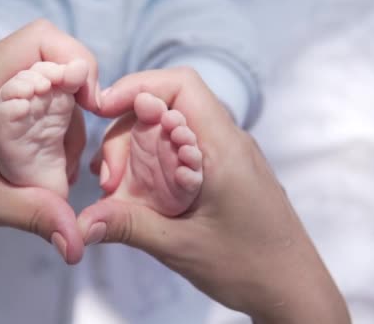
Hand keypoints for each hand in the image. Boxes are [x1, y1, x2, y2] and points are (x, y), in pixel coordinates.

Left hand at [0, 19, 97, 263]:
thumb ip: (35, 216)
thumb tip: (77, 242)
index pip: (40, 39)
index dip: (77, 61)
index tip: (90, 103)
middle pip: (46, 56)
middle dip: (73, 97)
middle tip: (72, 149)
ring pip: (35, 70)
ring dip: (57, 107)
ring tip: (57, 158)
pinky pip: (18, 80)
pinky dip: (38, 107)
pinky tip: (35, 146)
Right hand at [79, 68, 349, 322]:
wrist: (293, 288)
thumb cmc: (249, 266)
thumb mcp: (181, 246)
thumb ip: (129, 226)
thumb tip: (80, 222)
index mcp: (223, 148)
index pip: (181, 86)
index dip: (137, 87)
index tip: (102, 110)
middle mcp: (228, 142)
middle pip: (167, 107)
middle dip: (127, 132)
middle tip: (108, 179)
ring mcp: (228, 156)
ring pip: (172, 129)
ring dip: (137, 149)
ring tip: (117, 188)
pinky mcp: (224, 171)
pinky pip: (182, 150)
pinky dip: (153, 162)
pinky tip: (138, 192)